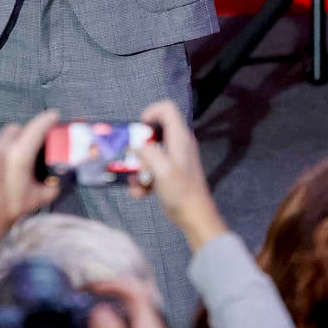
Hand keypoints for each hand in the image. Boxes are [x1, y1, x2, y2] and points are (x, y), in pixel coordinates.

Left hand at [0, 110, 59, 255]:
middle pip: (17, 129)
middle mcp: (1, 149)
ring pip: (4, 138)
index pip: (36, 128)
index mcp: (18, 154)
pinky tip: (10, 169)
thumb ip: (51, 187)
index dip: (47, 119)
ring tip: (25, 158)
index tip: (54, 115)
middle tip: (39, 143)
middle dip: (29, 131)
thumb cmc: (7, 210)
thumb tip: (57, 182)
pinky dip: (5, 152)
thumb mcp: (37, 200)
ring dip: (16, 142)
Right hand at [86, 275, 175, 327]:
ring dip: (113, 303)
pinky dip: (114, 318)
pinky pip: (128, 324)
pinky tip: (98, 327)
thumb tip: (98, 310)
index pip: (136, 291)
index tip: (91, 288)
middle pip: (136, 297)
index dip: (114, 284)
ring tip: (89, 304)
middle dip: (113, 289)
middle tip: (88, 291)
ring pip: (132, 310)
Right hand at [132, 100, 227, 251]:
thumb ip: (147, 152)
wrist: (195, 217)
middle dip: (138, 148)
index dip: (150, 113)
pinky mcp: (169, 173)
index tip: (137, 130)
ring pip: (148, 154)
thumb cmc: (181, 192)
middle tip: (132, 161)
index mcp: (179, 138)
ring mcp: (174, 159)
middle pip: (153, 132)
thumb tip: (136, 146)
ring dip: (138, 168)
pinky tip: (141, 194)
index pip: (166, 109)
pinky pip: (151, 169)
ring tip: (136, 184)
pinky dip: (143, 180)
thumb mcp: (162, 170)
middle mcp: (178, 145)